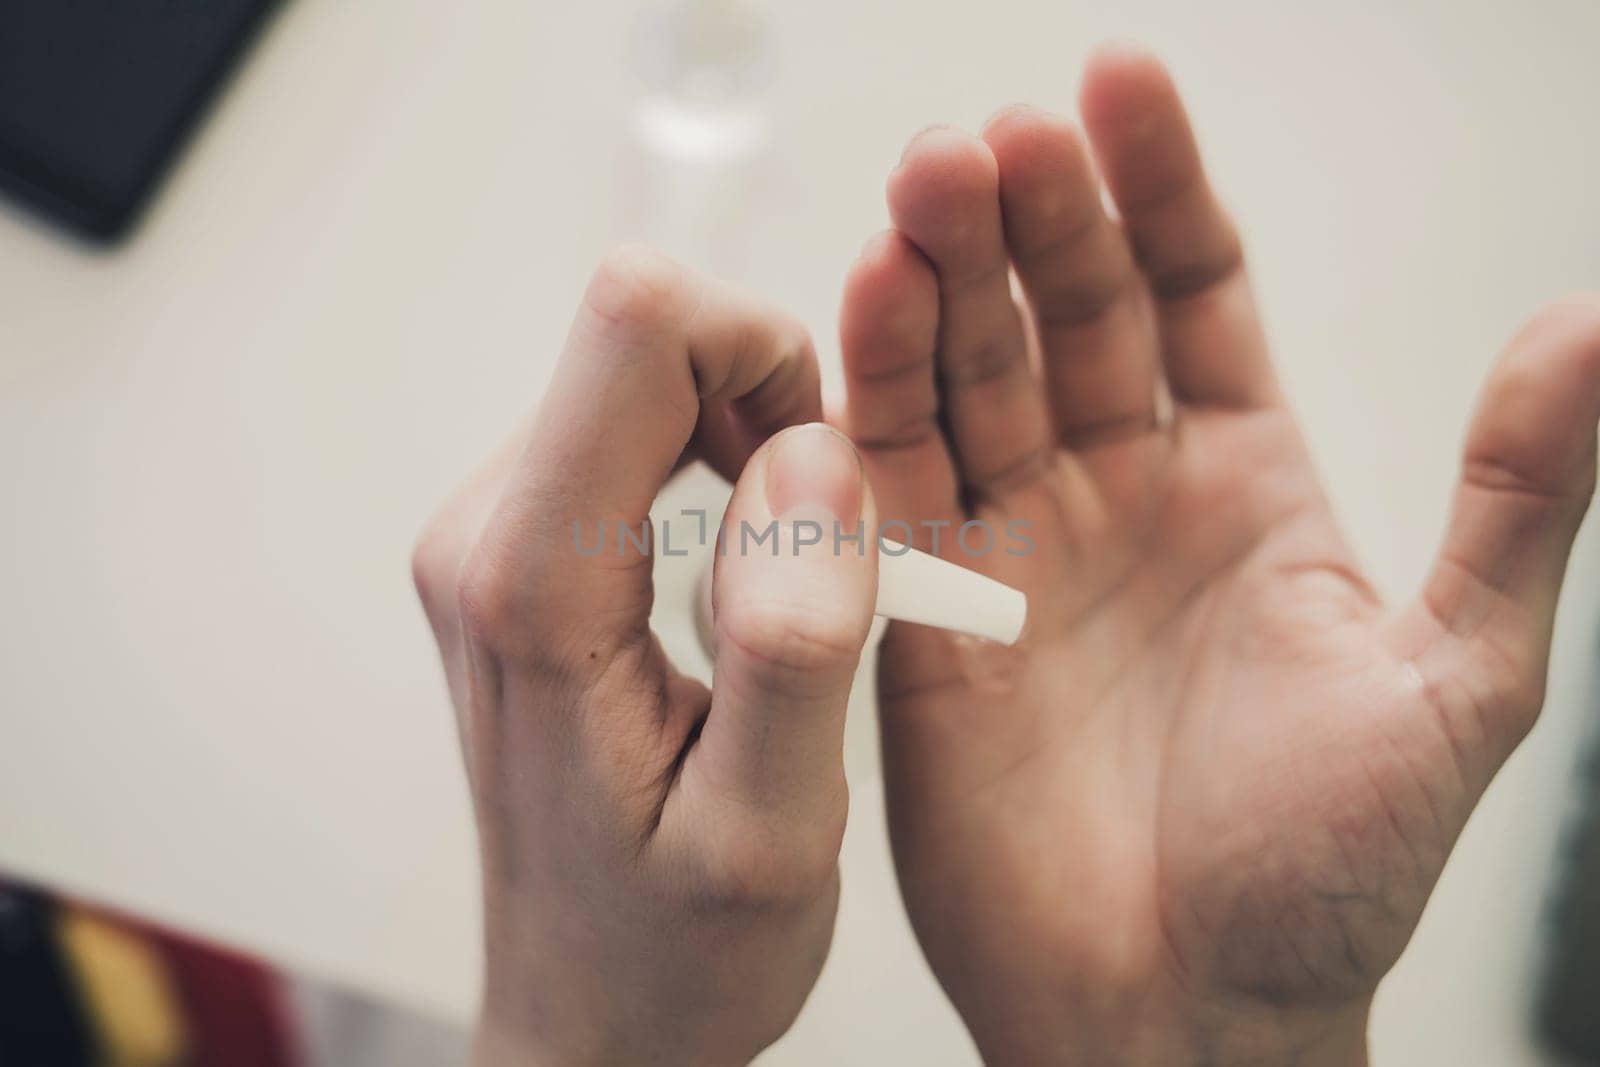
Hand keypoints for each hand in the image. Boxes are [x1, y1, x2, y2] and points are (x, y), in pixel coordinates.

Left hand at [413, 249, 878, 1065]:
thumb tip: (811, 453)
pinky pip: (631, 430)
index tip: (823, 482)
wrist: (588, 1011)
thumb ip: (796, 640)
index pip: (632, 327)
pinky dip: (716, 473)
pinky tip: (743, 585)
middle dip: (767, 408)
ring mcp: (492, 537)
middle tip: (821, 556)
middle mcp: (485, 536)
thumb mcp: (769, 832)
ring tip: (788, 587)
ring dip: (748, 447)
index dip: (761, 356)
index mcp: (535, 589)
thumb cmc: (673, 950)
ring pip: (642, 376)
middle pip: (638, 337)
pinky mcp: (518, 547)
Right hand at [838, 44, 1599, 1063]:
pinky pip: (891, 482)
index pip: (1190, 290)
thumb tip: (1588, 321)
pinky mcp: (921, 615)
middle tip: (994, 135)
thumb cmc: (1326, 876)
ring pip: (965, 378)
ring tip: (922, 187)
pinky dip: (873, 392)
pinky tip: (864, 304)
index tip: (1116, 81)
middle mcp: (1118, 494)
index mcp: (1245, 482)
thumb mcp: (1458, 679)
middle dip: (1030, 215)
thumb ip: (1512, 501)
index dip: (1154, 185)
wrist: (1182, 1020)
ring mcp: (1012, 548)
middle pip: (1061, 313)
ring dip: (939, 279)